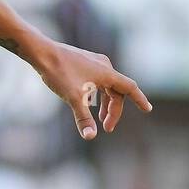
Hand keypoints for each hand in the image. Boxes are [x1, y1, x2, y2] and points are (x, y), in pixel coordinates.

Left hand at [33, 41, 152, 139]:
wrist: (40, 52)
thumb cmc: (59, 72)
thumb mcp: (73, 98)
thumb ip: (83, 118)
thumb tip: (91, 137)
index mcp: (107, 73)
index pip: (130, 88)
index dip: (140, 100)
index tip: (147, 110)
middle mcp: (103, 66)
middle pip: (117, 92)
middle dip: (114, 111)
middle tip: (106, 128)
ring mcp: (92, 62)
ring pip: (106, 86)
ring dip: (105, 103)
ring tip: (99, 119)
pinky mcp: (82, 62)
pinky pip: (96, 80)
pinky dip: (96, 94)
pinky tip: (87, 102)